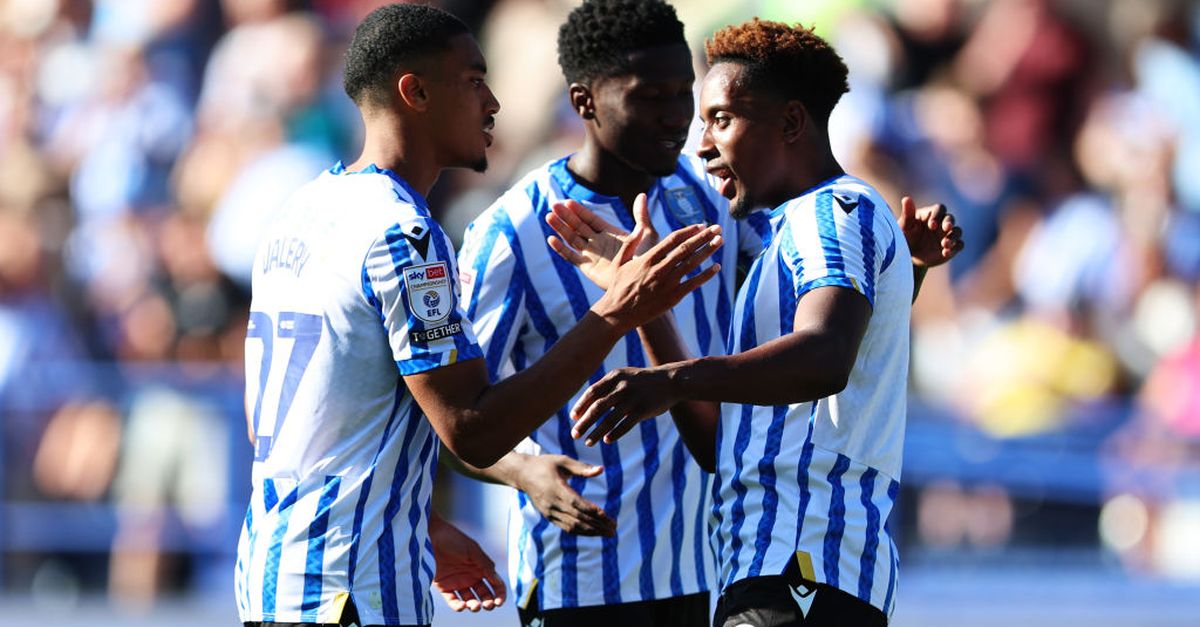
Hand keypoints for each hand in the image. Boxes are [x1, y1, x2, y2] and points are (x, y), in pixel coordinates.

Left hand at [429, 516, 506, 611]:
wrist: (430, 537)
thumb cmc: (453, 539)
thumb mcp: (473, 550)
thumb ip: (486, 565)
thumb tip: (497, 580)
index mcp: (481, 567)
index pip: (495, 584)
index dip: (500, 594)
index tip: (499, 602)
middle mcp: (471, 577)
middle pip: (484, 595)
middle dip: (489, 603)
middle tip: (488, 605)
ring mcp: (458, 582)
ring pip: (470, 600)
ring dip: (474, 606)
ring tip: (474, 606)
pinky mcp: (444, 587)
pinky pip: (453, 601)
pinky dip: (458, 606)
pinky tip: (462, 606)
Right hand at [513, 454, 615, 535]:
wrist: (522, 474)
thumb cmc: (545, 464)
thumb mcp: (562, 461)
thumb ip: (582, 468)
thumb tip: (601, 470)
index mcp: (556, 488)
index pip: (576, 503)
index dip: (592, 511)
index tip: (607, 516)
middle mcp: (552, 503)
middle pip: (577, 517)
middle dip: (597, 525)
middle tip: (614, 529)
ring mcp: (549, 512)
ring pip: (572, 526)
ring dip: (591, 531)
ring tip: (608, 533)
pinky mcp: (548, 516)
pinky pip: (566, 527)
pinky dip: (581, 531)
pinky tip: (594, 532)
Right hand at [546, 193, 658, 289]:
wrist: (646, 282)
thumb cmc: (649, 260)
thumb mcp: (647, 234)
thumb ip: (642, 216)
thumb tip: (641, 195)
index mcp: (610, 233)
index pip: (590, 219)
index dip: (579, 210)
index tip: (567, 202)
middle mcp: (599, 242)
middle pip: (578, 226)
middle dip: (566, 216)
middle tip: (554, 205)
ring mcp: (592, 255)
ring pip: (572, 238)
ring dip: (560, 228)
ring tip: (549, 216)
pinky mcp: (588, 268)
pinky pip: (571, 257)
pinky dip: (561, 249)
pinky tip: (551, 239)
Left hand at [571, 366, 680, 445]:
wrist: (671, 381)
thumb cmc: (643, 381)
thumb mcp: (625, 376)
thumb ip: (608, 387)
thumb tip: (587, 404)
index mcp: (615, 377)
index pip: (592, 392)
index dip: (580, 406)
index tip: (573, 418)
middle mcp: (622, 387)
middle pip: (597, 408)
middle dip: (584, 423)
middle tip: (575, 435)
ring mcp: (633, 399)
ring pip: (609, 419)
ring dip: (596, 433)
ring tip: (588, 442)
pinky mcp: (643, 410)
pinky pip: (625, 425)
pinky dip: (614, 434)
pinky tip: (607, 441)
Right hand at [591, 222, 722, 331]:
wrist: (618, 314)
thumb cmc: (618, 287)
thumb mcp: (618, 262)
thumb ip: (629, 244)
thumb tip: (638, 229)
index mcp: (647, 259)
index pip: (673, 240)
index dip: (689, 231)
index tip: (701, 225)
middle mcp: (659, 269)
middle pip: (686, 249)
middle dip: (703, 237)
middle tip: (717, 228)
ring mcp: (667, 284)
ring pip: (692, 264)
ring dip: (707, 251)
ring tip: (720, 241)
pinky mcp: (672, 298)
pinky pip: (693, 284)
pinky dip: (706, 275)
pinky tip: (717, 267)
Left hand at [899, 197, 963, 267]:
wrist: (909, 255)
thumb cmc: (906, 236)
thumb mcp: (904, 226)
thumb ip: (907, 214)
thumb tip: (906, 199)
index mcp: (932, 214)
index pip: (939, 209)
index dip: (937, 215)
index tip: (931, 225)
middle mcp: (942, 222)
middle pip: (950, 219)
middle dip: (949, 223)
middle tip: (946, 228)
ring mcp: (948, 234)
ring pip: (957, 232)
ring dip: (953, 237)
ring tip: (945, 244)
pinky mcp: (952, 247)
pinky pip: (958, 245)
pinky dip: (955, 248)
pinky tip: (946, 253)